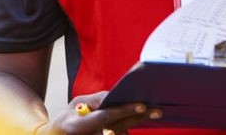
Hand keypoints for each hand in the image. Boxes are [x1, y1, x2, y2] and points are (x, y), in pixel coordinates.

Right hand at [37, 91, 160, 134]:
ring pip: (122, 134)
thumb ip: (96, 100)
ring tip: (153, 113)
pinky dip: (128, 128)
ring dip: (136, 124)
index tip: (142, 106)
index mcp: (80, 125)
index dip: (125, 111)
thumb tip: (114, 95)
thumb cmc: (68, 118)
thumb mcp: (76, 103)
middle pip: (120, 127)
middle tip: (157, 111)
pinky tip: (138, 119)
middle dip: (139, 118)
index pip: (107, 116)